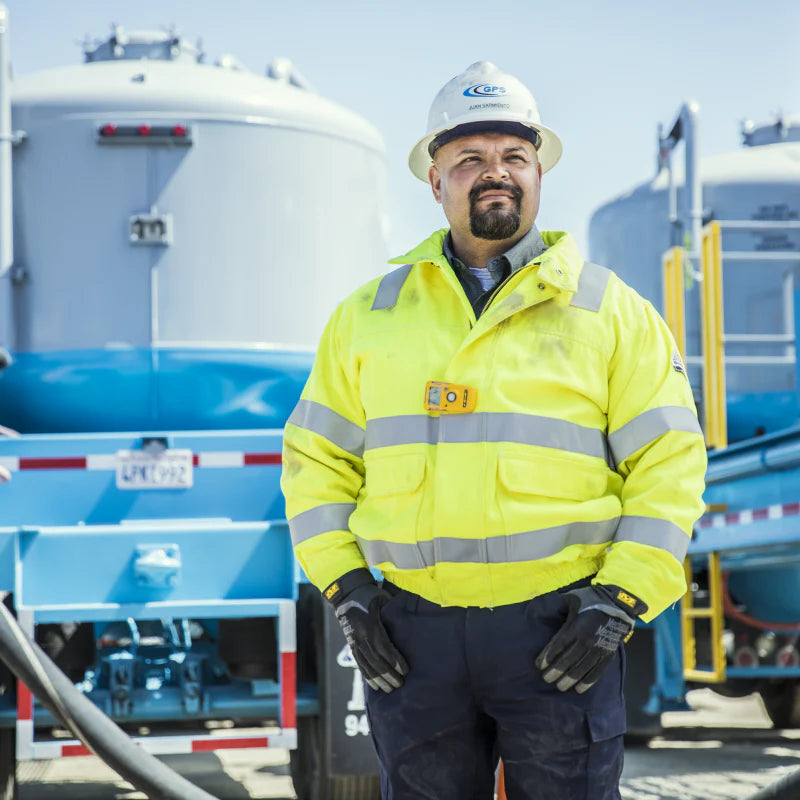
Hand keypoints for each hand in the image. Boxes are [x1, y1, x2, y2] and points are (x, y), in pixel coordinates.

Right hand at [325, 568, 408, 692]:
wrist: (346, 594)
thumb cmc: (370, 595)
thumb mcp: (383, 599)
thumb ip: (394, 611)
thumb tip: (412, 619)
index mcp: (370, 625)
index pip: (384, 647)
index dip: (395, 661)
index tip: (405, 671)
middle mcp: (361, 636)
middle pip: (376, 660)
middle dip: (388, 674)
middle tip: (400, 684)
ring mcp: (354, 642)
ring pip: (367, 665)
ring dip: (378, 679)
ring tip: (389, 689)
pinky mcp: (351, 645)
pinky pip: (359, 664)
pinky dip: (367, 676)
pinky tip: (374, 685)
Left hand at [535, 584, 646, 693]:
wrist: (620, 605)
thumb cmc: (592, 600)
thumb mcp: (573, 598)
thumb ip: (559, 604)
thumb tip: (542, 607)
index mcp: (576, 625)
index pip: (559, 645)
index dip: (548, 656)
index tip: (539, 666)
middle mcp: (586, 639)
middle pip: (568, 659)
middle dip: (556, 671)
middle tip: (546, 679)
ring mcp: (598, 648)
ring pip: (581, 668)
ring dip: (569, 679)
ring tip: (559, 687)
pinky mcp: (608, 654)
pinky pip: (597, 671)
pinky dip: (587, 681)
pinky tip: (579, 689)